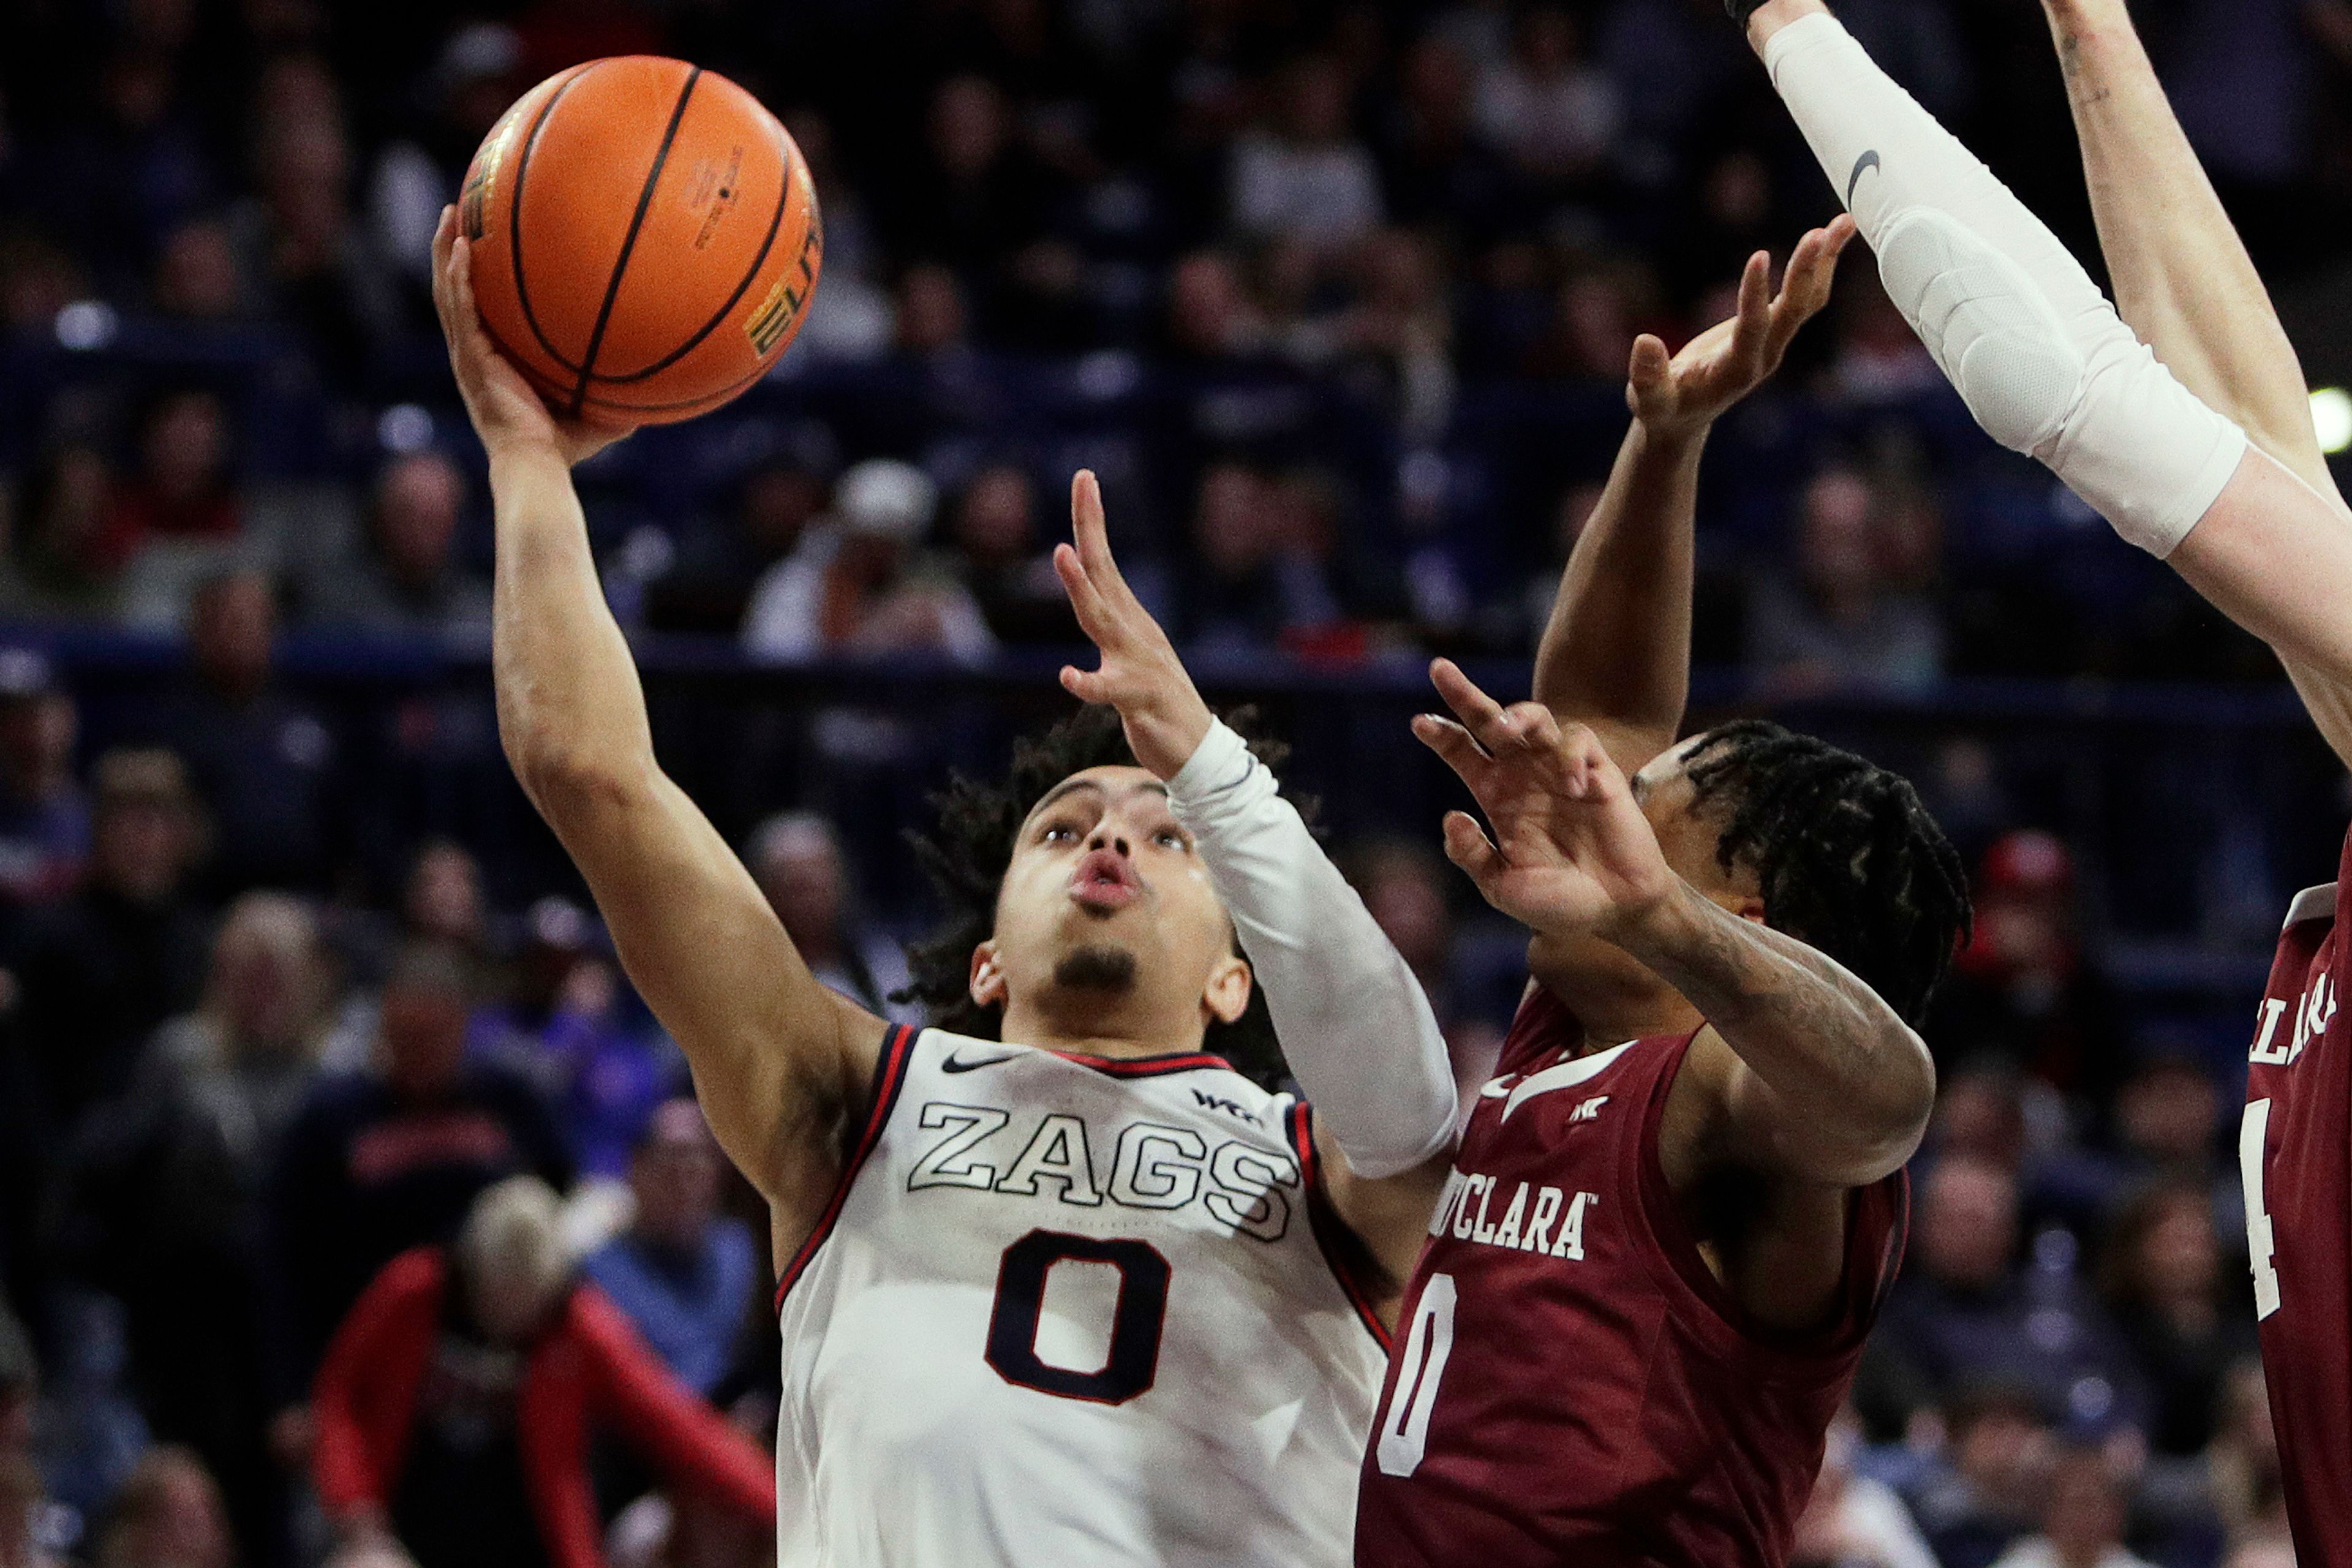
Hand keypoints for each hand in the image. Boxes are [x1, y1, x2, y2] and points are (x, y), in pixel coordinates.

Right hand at [431, 206, 632, 467]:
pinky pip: (460, 309)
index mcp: (493, 360)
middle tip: (457, 212)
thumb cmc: (563, 446)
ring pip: (449, 293)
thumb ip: (616, 392)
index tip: (482, 243)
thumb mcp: (595, 411)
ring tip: (450, 214)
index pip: (479, 310)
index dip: (474, 278)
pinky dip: (458, 277)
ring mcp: (469, 355)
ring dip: (446, 252)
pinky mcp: (471, 359)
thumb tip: (657, 383)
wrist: (538, 464)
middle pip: (455, 291)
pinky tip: (463, 248)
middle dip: (452, 251)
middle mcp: (475, 354)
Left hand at [1054, 470, 1214, 778]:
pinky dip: (1090, 683)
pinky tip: (1068, 676)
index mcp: (1130, 620)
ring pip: (1105, 621)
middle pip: (1105, 573)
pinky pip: (1112, 691)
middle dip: (1090, 528)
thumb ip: (1109, 622)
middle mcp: (1135, 632)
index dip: (1091, 520)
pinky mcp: (1141, 700)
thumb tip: (1089, 588)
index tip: (1084, 476)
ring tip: (1062, 555)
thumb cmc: (1159, 704)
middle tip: (1084, 483)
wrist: (1198, 753)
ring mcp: (1140, 663)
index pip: (1104, 562)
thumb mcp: (1130, 655)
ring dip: (1082, 588)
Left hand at [1412, 659, 1677, 940]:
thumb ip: (1472, 855)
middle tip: (1439, 670)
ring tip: (1506, 730)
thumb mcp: (1502, 887)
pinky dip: (1572, 754)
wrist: (1616, 911)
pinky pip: (1579, 740)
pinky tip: (1575, 788)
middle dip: (1465, 695)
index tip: (1418, 723)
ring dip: (1518, 715)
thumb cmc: (1558, 902)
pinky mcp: (1599, 771)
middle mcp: (1524, 776)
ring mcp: (1560, 770)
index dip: (1441, 734)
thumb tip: (1450, 816)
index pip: (1462, 753)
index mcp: (1496, 797)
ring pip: (1535, 719)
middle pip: (1490, 722)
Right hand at [1627, 217, 1853, 440]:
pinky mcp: (1772, 328)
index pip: (1752, 328)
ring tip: (1842, 221)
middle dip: (1805, 272)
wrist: (1684, 419)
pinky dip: (1818, 266)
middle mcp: (1763, 355)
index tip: (1758, 256)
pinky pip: (1802, 296)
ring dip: (1825, 262)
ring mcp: (1773, 342)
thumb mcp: (1649, 401)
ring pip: (1808, 301)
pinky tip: (1828, 235)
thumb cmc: (1663, 409)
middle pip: (1793, 311)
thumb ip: (1647, 377)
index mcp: (1735, 371)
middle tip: (1817, 233)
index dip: (1755, 295)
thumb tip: (1644, 341)